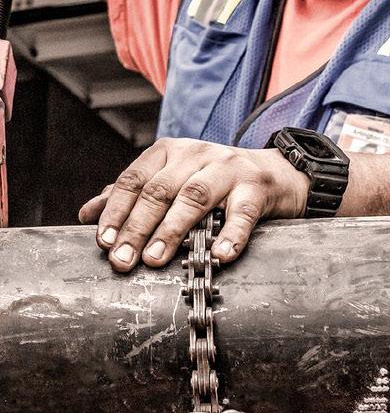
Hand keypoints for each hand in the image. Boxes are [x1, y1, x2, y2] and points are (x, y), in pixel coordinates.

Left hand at [78, 138, 309, 271]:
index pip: (134, 180)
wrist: (277, 173)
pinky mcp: (257, 188)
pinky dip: (230, 235)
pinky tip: (220, 255)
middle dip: (136, 228)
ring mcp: (228, 169)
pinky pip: (242, 213)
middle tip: (122, 260)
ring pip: (194, 197)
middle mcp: (197, 154)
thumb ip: (133, 195)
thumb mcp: (174, 180)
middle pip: (159, 191)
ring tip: (155, 259)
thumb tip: (88, 214)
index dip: (116, 211)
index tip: (103, 241)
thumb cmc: (217, 182)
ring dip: (172, 230)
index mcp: (171, 152)